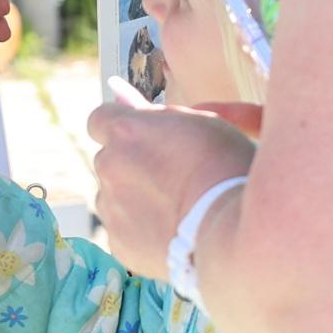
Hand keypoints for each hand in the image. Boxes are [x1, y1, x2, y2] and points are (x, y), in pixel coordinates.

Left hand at [85, 102, 255, 278]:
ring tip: (176, 208)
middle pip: (108, 159)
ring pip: (113, 195)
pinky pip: (122, 229)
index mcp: (126, 131)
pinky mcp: (117, 243)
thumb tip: (118, 90)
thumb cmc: (225, 168)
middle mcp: (109, 166)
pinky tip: (172, 231)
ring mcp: (110, 207)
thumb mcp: (199, 122)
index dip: (121, 128)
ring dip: (134, 197)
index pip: (100, 119)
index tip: (142, 137)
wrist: (232, 233)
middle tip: (170, 176)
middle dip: (130, 164)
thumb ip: (153, 111)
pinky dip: (140, 230)